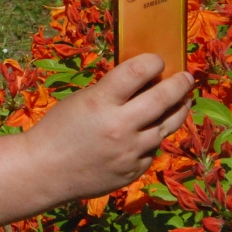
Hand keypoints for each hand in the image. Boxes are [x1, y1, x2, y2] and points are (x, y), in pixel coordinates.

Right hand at [24, 53, 193, 203]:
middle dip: (180, 84)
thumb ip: (111, 93)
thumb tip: (144, 82)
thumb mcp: (81, 101)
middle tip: (187, 78)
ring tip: (183, 101)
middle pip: (164, 98)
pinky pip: (151, 150)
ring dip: (177, 110)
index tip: (158, 60)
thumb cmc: (57, 129)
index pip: (138, 71)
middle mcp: (120, 126)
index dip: (153, 61)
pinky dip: (150, 139)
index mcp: (101, 102)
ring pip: (167, 126)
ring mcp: (130, 151)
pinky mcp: (134, 170)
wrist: (44, 171)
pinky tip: (146, 133)